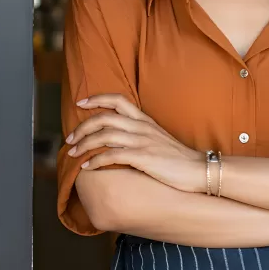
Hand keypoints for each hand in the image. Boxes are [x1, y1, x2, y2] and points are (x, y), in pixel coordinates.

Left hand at [66, 94, 206, 192]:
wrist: (198, 170)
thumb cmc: (178, 158)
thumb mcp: (158, 139)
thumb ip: (140, 134)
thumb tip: (119, 138)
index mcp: (144, 120)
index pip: (118, 100)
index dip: (97, 99)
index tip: (80, 103)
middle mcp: (141, 127)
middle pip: (104, 118)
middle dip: (82, 127)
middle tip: (69, 138)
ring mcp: (142, 141)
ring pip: (104, 135)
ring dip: (84, 144)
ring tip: (73, 153)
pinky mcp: (143, 157)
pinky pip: (112, 155)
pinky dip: (95, 160)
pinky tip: (87, 167)